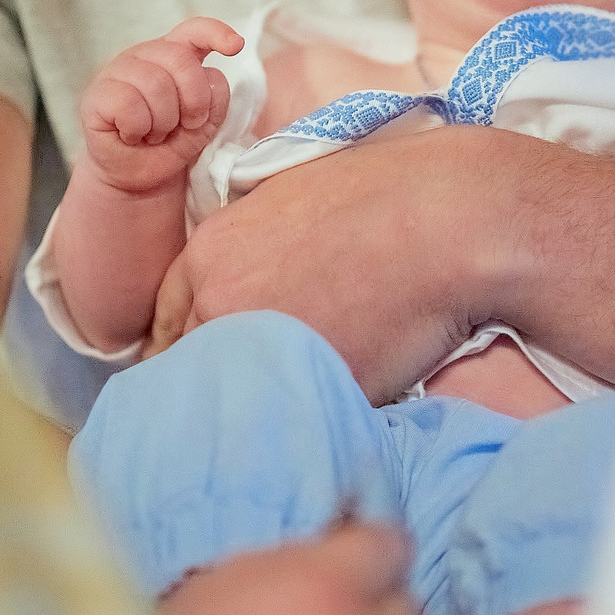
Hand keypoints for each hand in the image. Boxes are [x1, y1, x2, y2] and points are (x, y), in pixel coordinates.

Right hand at [78, 18, 244, 196]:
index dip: (215, 32)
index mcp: (173, 56)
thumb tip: (211, 78)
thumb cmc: (169, 145)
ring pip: (155, 84)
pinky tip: (132, 136)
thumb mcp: (203, 125)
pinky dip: (138, 129)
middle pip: (181, 60)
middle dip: (193, 101)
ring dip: (163, 122)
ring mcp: (117, 71)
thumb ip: (214, 100)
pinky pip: (128, 104)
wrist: (137, 178)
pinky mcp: (97, 94)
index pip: (194, 31)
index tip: (235, 46)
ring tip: (155, 134)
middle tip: (186, 125)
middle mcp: (145, 56)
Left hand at [148, 126, 487, 401]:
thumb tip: (251, 280)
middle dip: (209, 379)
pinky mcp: (307, 388)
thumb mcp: (289, 198)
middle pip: (187, 364)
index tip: (197, 365)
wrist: (449, 222)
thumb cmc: (388, 195)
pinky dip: (297, 419)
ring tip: (276, 409)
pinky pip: (287, 416)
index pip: (164, 322)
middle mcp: (218, 302)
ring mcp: (258, 348)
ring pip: (230, 397)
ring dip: (248, 405)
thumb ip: (249, 246)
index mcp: (209, 253)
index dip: (183, 346)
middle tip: (236, 394)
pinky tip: (317, 412)